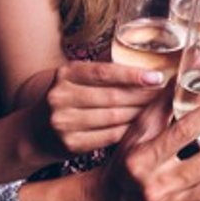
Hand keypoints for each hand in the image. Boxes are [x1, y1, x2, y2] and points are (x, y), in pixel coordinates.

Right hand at [33, 60, 166, 158]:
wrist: (34, 132)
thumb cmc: (66, 99)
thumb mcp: (75, 78)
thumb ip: (102, 70)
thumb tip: (144, 56)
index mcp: (66, 74)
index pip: (104, 72)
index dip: (133, 75)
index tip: (157, 77)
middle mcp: (61, 97)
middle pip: (113, 97)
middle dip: (143, 96)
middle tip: (165, 95)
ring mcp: (64, 122)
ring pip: (114, 118)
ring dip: (140, 114)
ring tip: (158, 109)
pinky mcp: (70, 144)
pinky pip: (110, 137)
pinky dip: (129, 132)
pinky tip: (143, 126)